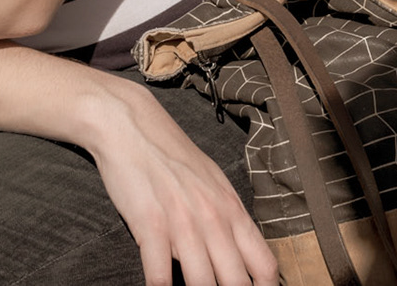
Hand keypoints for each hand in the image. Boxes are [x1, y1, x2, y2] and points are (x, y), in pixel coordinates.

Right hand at [82, 81, 277, 285]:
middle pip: (237, 282)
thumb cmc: (172, 157)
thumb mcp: (213, 184)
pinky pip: (159, 273)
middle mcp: (213, 219)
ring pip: (202, 283)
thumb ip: (229, 220)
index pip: (264, 264)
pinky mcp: (150, 224)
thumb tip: (245, 256)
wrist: (132, 127)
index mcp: (232, 210)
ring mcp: (183, 222)